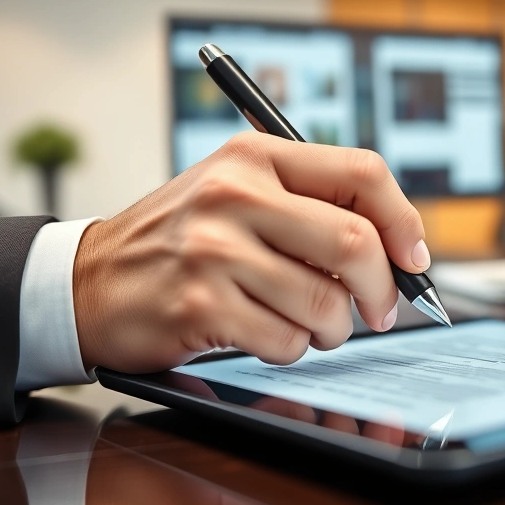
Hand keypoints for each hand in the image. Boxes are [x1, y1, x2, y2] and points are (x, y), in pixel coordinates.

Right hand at [73, 131, 428, 372]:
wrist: (90, 279)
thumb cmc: (182, 239)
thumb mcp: (237, 192)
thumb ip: (311, 205)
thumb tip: (401, 249)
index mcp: (254, 156)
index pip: (362, 173)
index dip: (404, 220)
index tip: (414, 258)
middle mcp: (234, 193)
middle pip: (355, 242)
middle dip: (382, 289)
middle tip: (381, 309)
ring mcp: (214, 249)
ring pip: (326, 302)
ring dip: (335, 328)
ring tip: (314, 325)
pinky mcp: (200, 304)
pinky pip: (287, 340)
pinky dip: (292, 348)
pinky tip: (266, 333)